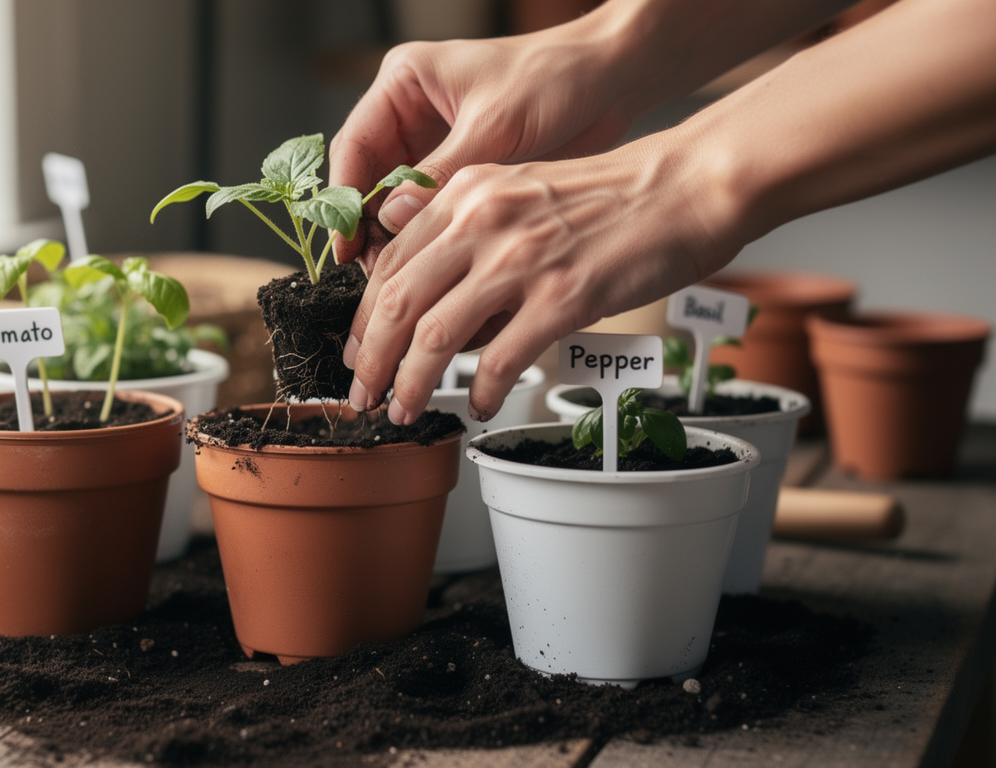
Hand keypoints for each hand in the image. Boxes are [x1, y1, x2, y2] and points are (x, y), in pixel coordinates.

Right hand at [329, 25, 632, 270]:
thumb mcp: (494, 125)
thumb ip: (441, 173)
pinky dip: (428, 238)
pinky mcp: (462, 169)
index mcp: (404, 83)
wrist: (612, 77)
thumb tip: (392, 219)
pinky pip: (430, 209)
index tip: (346, 243)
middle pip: (368, 179)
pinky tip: (430, 267)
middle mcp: (412, 113)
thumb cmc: (555, 76)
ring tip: (399, 279)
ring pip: (396, 200)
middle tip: (373, 273)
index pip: (354, 145)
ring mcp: (435, 143)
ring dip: (396, 239)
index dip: (343, 198)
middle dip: (369, 227)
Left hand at [343, 133, 742, 424]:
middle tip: (363, 395)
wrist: (686, 185)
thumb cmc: (609, 195)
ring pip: (437, 336)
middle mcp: (483, 222)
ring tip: (406, 410)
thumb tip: (421, 285)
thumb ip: (463, 226)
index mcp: (467, 194)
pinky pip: (502, 359)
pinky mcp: (565, 297)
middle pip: (397, 303)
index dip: (362, 318)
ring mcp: (522, 260)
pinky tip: (479, 405)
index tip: (356, 352)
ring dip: (412, 383)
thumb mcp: (518, 188)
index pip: (389, 264)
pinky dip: (483, 391)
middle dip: (370, 361)